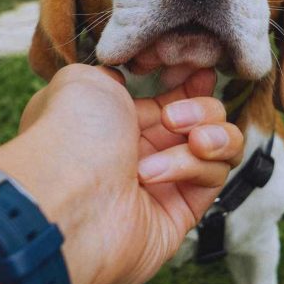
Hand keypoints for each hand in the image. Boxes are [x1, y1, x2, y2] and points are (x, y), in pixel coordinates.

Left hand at [0, 64, 242, 283]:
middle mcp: (141, 151)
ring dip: (212, 135)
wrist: (65, 196)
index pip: (172, 98)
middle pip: (202, 119)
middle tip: (173, 116)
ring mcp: (163, 182)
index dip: (193, 83)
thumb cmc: (69, 134)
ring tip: (192, 139)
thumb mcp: (82, 80)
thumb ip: (112, 71)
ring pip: (219, 148)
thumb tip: (126, 77)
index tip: (202, 72)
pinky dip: (195, 167)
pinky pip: (213, 178)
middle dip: (200, 108)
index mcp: (117, 121)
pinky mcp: (181, 212)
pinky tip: (158, 172)